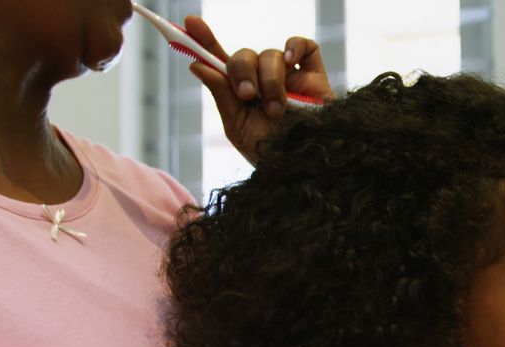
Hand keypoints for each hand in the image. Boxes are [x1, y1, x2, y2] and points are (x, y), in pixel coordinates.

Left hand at [183, 16, 334, 164]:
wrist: (306, 165)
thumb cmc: (272, 153)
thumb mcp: (239, 126)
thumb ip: (221, 94)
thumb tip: (197, 64)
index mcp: (241, 93)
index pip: (219, 61)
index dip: (204, 41)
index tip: (190, 24)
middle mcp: (263, 81)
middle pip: (244, 56)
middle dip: (242, 72)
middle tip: (248, 95)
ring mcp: (289, 76)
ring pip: (271, 55)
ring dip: (270, 80)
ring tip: (277, 109)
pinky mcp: (314, 75)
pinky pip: (304, 46)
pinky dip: (294, 47)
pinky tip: (290, 62)